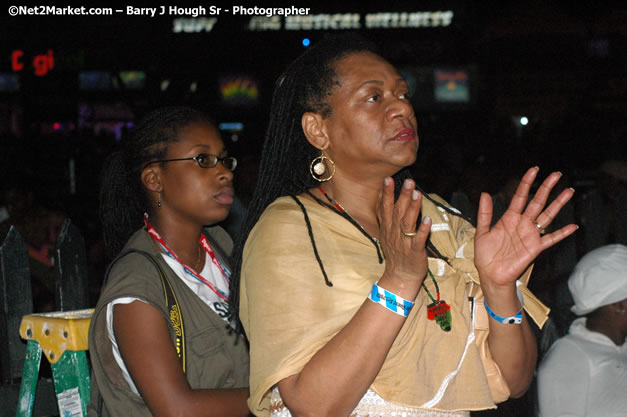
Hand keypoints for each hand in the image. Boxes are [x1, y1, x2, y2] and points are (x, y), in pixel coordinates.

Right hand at [376, 177, 431, 286]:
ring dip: (412, 208)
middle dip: (402, 195)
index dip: (386, 193)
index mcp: (387, 228)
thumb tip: (384, 199)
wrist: (399, 276)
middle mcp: (393, 232)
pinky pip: (418, 239)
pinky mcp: (414, 251)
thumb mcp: (386, 234)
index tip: (387, 179)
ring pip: (407, 222)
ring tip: (417, 194)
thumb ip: (387, 217)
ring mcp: (403, 241)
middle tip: (408, 181)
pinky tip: (428, 220)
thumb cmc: (396, 253)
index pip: (384, 208)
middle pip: (397, 211)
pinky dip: (423, 230)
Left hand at [474, 167, 576, 287]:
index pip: (520, 196)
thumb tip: (485, 194)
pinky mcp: (535, 248)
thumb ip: (485, 213)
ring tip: (568, 192)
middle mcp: (522, 224)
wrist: (490, 275)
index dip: (526, 183)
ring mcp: (530, 235)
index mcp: (509, 218)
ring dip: (558, 204)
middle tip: (556, 174)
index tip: (534, 170)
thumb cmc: (485, 255)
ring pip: (547, 216)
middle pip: (537, 202)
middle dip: (546, 188)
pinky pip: (551, 239)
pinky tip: (572, 227)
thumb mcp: (481, 232)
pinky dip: (562, 233)